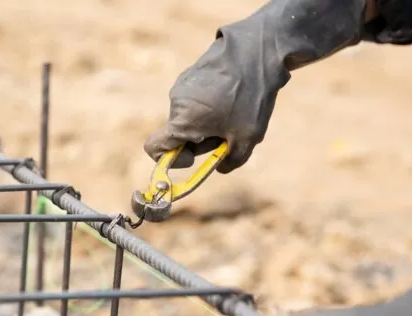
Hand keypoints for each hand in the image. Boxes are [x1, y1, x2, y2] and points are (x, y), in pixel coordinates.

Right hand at [145, 0, 371, 172]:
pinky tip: (231, 95)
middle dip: (198, 141)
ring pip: (187, 117)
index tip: (192, 158)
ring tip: (233, 111)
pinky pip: (194, 100)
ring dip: (205, 123)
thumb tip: (220, 168)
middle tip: (226, 134)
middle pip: (178, 133)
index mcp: (182, 122)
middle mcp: (175, 104)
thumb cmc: (250, 98)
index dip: (169, 160)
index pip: (154, 148)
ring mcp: (181, 86)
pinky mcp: (190, 74)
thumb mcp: (247, 138)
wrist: (257, 51)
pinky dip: (208, 106)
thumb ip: (231, 161)